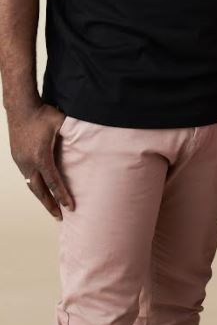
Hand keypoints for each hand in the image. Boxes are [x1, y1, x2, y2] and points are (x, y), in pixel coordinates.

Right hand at [8, 103, 73, 219]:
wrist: (21, 107)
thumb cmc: (43, 113)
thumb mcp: (62, 122)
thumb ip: (74, 133)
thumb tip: (91, 137)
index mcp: (41, 156)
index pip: (54, 182)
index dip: (62, 196)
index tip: (70, 208)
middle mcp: (29, 163)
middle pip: (40, 191)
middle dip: (50, 205)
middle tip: (59, 217)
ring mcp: (21, 161)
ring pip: (32, 185)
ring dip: (41, 197)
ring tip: (51, 207)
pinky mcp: (17, 158)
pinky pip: (27, 177)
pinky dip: (35, 186)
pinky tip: (41, 189)